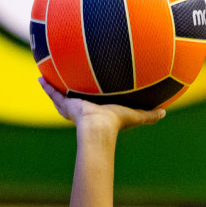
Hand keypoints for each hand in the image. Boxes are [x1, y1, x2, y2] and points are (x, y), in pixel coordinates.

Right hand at [39, 78, 165, 133]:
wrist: (99, 128)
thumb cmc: (116, 124)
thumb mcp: (134, 116)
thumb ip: (148, 115)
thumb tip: (165, 113)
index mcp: (96, 112)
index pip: (92, 105)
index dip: (90, 102)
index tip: (90, 96)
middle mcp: (82, 110)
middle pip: (73, 101)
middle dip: (68, 95)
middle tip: (65, 84)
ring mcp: (72, 107)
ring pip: (60, 96)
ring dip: (54, 89)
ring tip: (46, 77)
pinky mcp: (65, 104)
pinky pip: (54, 93)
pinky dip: (47, 87)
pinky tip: (40, 77)